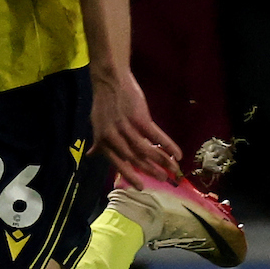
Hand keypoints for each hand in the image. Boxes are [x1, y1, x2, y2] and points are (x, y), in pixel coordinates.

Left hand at [92, 69, 181, 183]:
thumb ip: (98, 142)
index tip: (141, 187)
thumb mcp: (96, 125)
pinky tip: (177, 154)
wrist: (110, 81)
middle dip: (150, 171)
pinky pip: (156, 136)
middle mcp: (113, 136)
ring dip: (162, 161)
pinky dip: (168, 146)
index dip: (129, 175)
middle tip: (164, 180)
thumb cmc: (104, 104)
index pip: (117, 162)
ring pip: (146, 149)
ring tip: (173, 170)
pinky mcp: (140, 118)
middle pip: (134, 158)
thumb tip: (92, 155)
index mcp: (103, 140)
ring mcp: (126, 127)